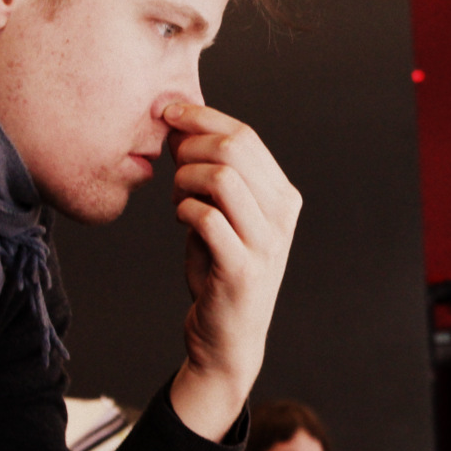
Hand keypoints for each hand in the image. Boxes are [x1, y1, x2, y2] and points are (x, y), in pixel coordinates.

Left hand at [164, 103, 300, 440]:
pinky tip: (180, 219)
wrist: (227, 337)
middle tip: (167, 159)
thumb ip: (211, 174)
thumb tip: (178, 124)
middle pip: (235, 149)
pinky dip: (184, 210)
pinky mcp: (242, 269)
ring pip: (221, 178)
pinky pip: (206, 218)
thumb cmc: (218, 270)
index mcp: (283, 196)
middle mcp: (283, 216)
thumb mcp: (222, 215)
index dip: (202, 117)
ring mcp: (266, 243)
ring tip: (176, 197)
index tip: (167, 113)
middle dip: (190, 144)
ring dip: (184, 179)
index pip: (245, 136)